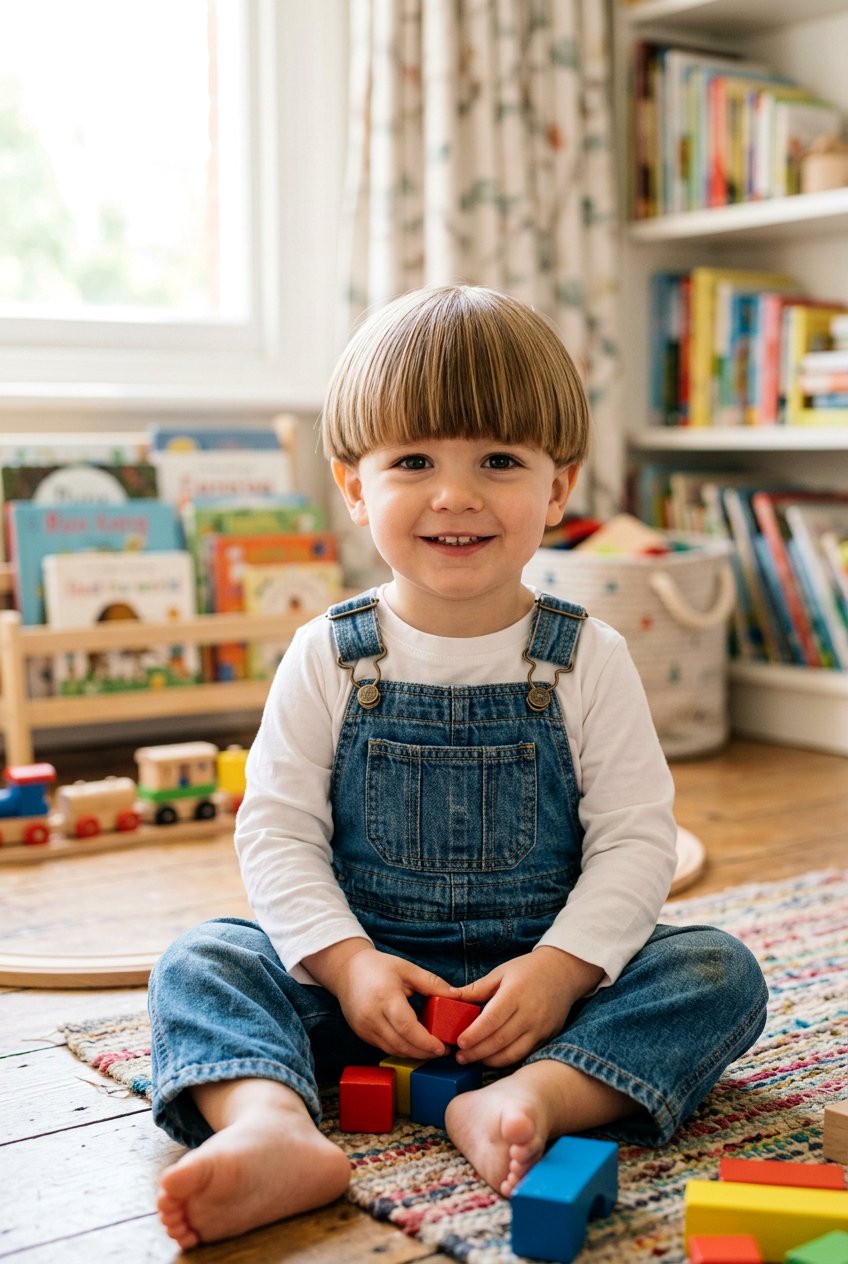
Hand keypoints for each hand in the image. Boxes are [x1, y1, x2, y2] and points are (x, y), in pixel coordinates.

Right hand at [302, 938, 457, 1058]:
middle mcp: (372, 1016)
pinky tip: (414, 1045)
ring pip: (393, 1049)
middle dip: (424, 1052)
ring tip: (432, 1049)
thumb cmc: (378, 967)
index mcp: (385, 997)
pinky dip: (401, 1049)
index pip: (407, 1027)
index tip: (442, 1047)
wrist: (345, 970)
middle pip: (401, 1044)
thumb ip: (432, 983)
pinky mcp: (361, 1033)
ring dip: (414, 1054)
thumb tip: (457, 995)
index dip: (426, 1042)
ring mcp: (364, 1027)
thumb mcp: (407, 969)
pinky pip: (384, 1047)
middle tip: (443, 1050)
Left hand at [450, 948, 604, 1067]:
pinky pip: (524, 1054)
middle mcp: (529, 1013)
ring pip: (512, 1052)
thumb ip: (476, 989)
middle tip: (459, 1056)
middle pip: (500, 1040)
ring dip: (489, 1060)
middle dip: (477, 1052)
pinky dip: (506, 1059)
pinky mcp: (546, 1037)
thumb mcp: (501, 972)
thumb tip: (450, 997)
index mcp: (515, 993)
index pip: (492, 1019)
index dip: (474, 1034)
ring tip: (472, 1059)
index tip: (459, 1042)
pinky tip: (491, 1058)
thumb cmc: (528, 970)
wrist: (563, 972)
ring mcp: (540, 1028)